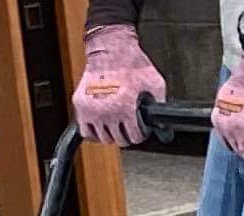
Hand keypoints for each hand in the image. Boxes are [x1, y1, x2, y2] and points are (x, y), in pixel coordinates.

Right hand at [73, 22, 158, 140]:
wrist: (111, 48)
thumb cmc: (131, 62)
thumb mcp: (155, 83)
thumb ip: (160, 103)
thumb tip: (163, 120)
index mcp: (125, 108)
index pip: (135, 137)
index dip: (140, 133)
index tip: (139, 129)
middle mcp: (107, 111)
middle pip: (119, 140)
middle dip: (126, 133)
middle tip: (128, 125)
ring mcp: (92, 110)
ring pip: (104, 138)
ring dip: (111, 133)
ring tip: (116, 123)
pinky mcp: (81, 105)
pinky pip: (86, 132)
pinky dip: (94, 132)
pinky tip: (102, 125)